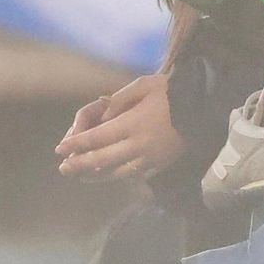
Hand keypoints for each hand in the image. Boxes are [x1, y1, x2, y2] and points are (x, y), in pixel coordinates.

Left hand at [53, 75, 186, 179]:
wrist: (203, 107)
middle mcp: (138, 145)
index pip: (97, 138)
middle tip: (63, 169)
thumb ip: (120, 100)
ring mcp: (150, 159)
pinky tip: (109, 177)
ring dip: (96, 176)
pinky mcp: (160, 165)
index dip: (77, 144)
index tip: (60, 149)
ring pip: (117, 173)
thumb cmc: (172, 92)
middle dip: (80, 165)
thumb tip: (101, 115)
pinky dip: (118, 178)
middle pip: (102, 159)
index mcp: (133, 124)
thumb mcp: (144, 85)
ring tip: (81, 177)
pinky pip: (135, 176)